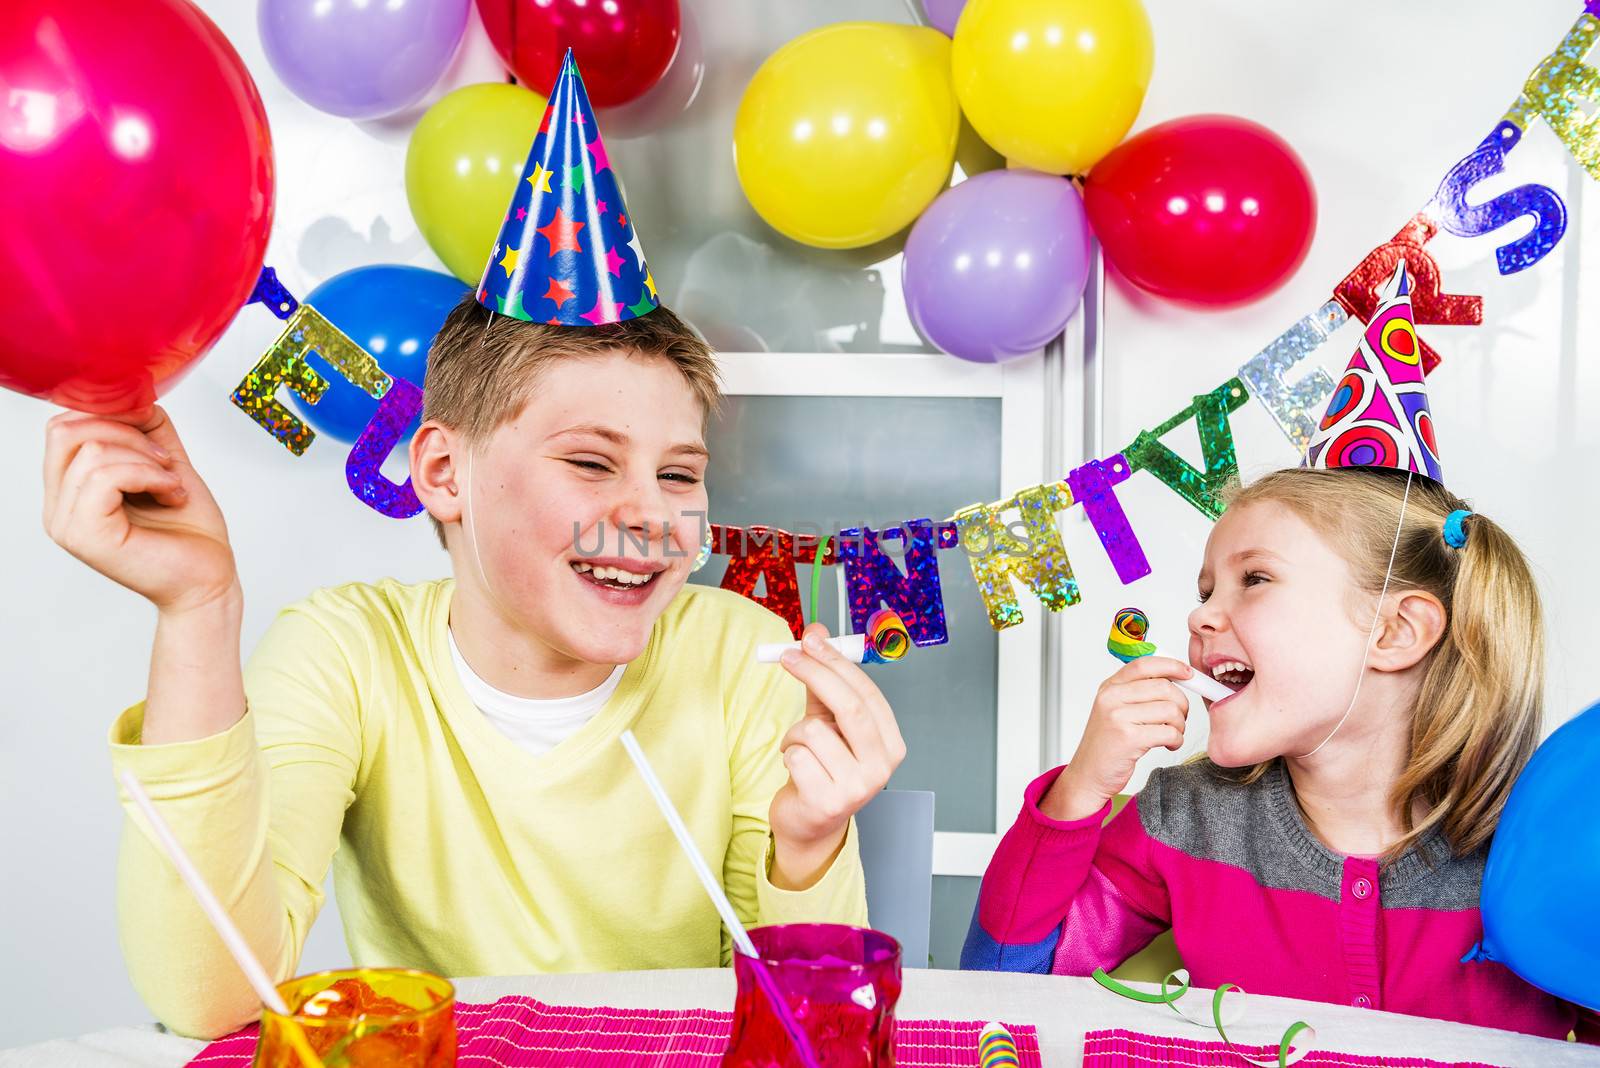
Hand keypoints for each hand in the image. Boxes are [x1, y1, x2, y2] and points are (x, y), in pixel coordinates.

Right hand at [42, 406, 237, 614]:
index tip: (151, 431)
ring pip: (91, 449)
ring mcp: (66, 524)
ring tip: (172, 484)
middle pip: (65, 430)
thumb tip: (130, 392)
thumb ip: (145, 428)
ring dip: (146, 458)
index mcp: (69, 490)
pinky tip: (172, 493)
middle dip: (127, 432)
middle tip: (165, 462)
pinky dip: (149, 474)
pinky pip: (105, 476)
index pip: (63, 426)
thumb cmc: (189, 529)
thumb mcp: (165, 462)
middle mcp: (58, 507)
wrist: (209, 577)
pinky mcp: (85, 536)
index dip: (109, 414)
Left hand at [768, 623, 906, 888]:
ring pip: (814, 731)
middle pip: (849, 707)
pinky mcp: (827, 802)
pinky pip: (796, 756)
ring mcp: (857, 788)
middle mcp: (881, 767)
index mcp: (890, 744)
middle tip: (788, 656)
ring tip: (798, 750)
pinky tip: (796, 771)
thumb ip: (823, 681)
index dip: (836, 662)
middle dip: (815, 674)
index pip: (867, 693)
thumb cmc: (823, 768)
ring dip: (794, 733)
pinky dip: (787, 755)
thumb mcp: (829, 723)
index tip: (811, 640)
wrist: (810, 823)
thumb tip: (817, 634)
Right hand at [1043, 656, 1192, 821]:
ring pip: (1170, 710)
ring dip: (1179, 726)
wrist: (1088, 774)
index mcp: (1110, 687)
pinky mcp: (1129, 739)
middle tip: (1179, 718)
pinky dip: (1176, 740)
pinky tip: (1168, 745)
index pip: (1145, 664)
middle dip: (1181, 704)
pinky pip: (1169, 732)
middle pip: (1164, 687)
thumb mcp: (1114, 709)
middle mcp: (1111, 698)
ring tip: (1171, 734)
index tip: (1188, 674)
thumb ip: (1137, 691)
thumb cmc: (1106, 743)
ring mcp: (1118, 717)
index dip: (1171, 665)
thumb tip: (1174, 678)